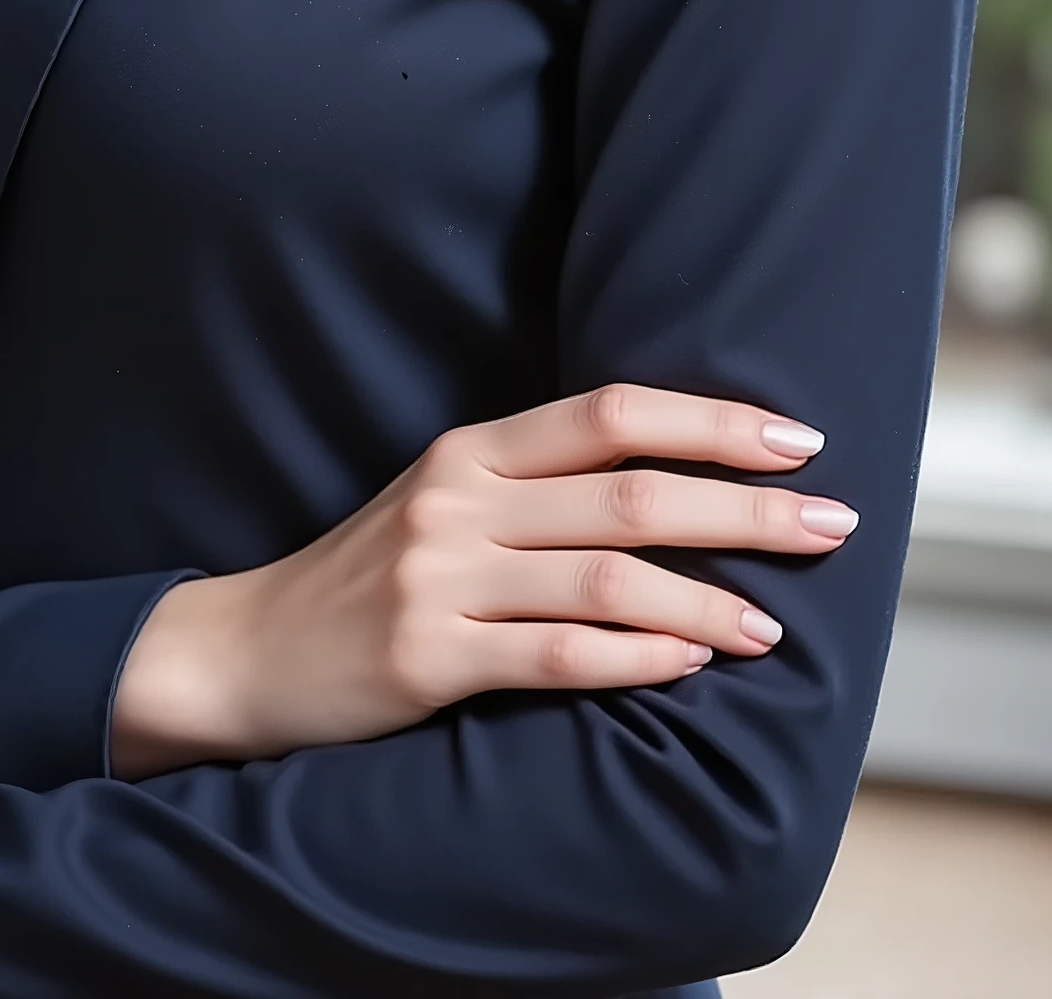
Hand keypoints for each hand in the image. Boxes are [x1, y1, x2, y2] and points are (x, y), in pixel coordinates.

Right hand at [112, 382, 856, 775]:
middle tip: (829, 523)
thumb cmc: (371, 576)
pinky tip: (686, 667)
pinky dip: (632, 659)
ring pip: (605, 576)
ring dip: (705, 601)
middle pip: (629, 491)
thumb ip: (539, 488)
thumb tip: (678, 485)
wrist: (250, 650)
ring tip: (772, 625)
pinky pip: (554, 655)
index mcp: (472, 450)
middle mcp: (459, 499)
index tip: (799, 441)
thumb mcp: (446, 506)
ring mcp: (441, 576)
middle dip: (742, 508)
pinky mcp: (427, 655)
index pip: (612, 413)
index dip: (711, 421)